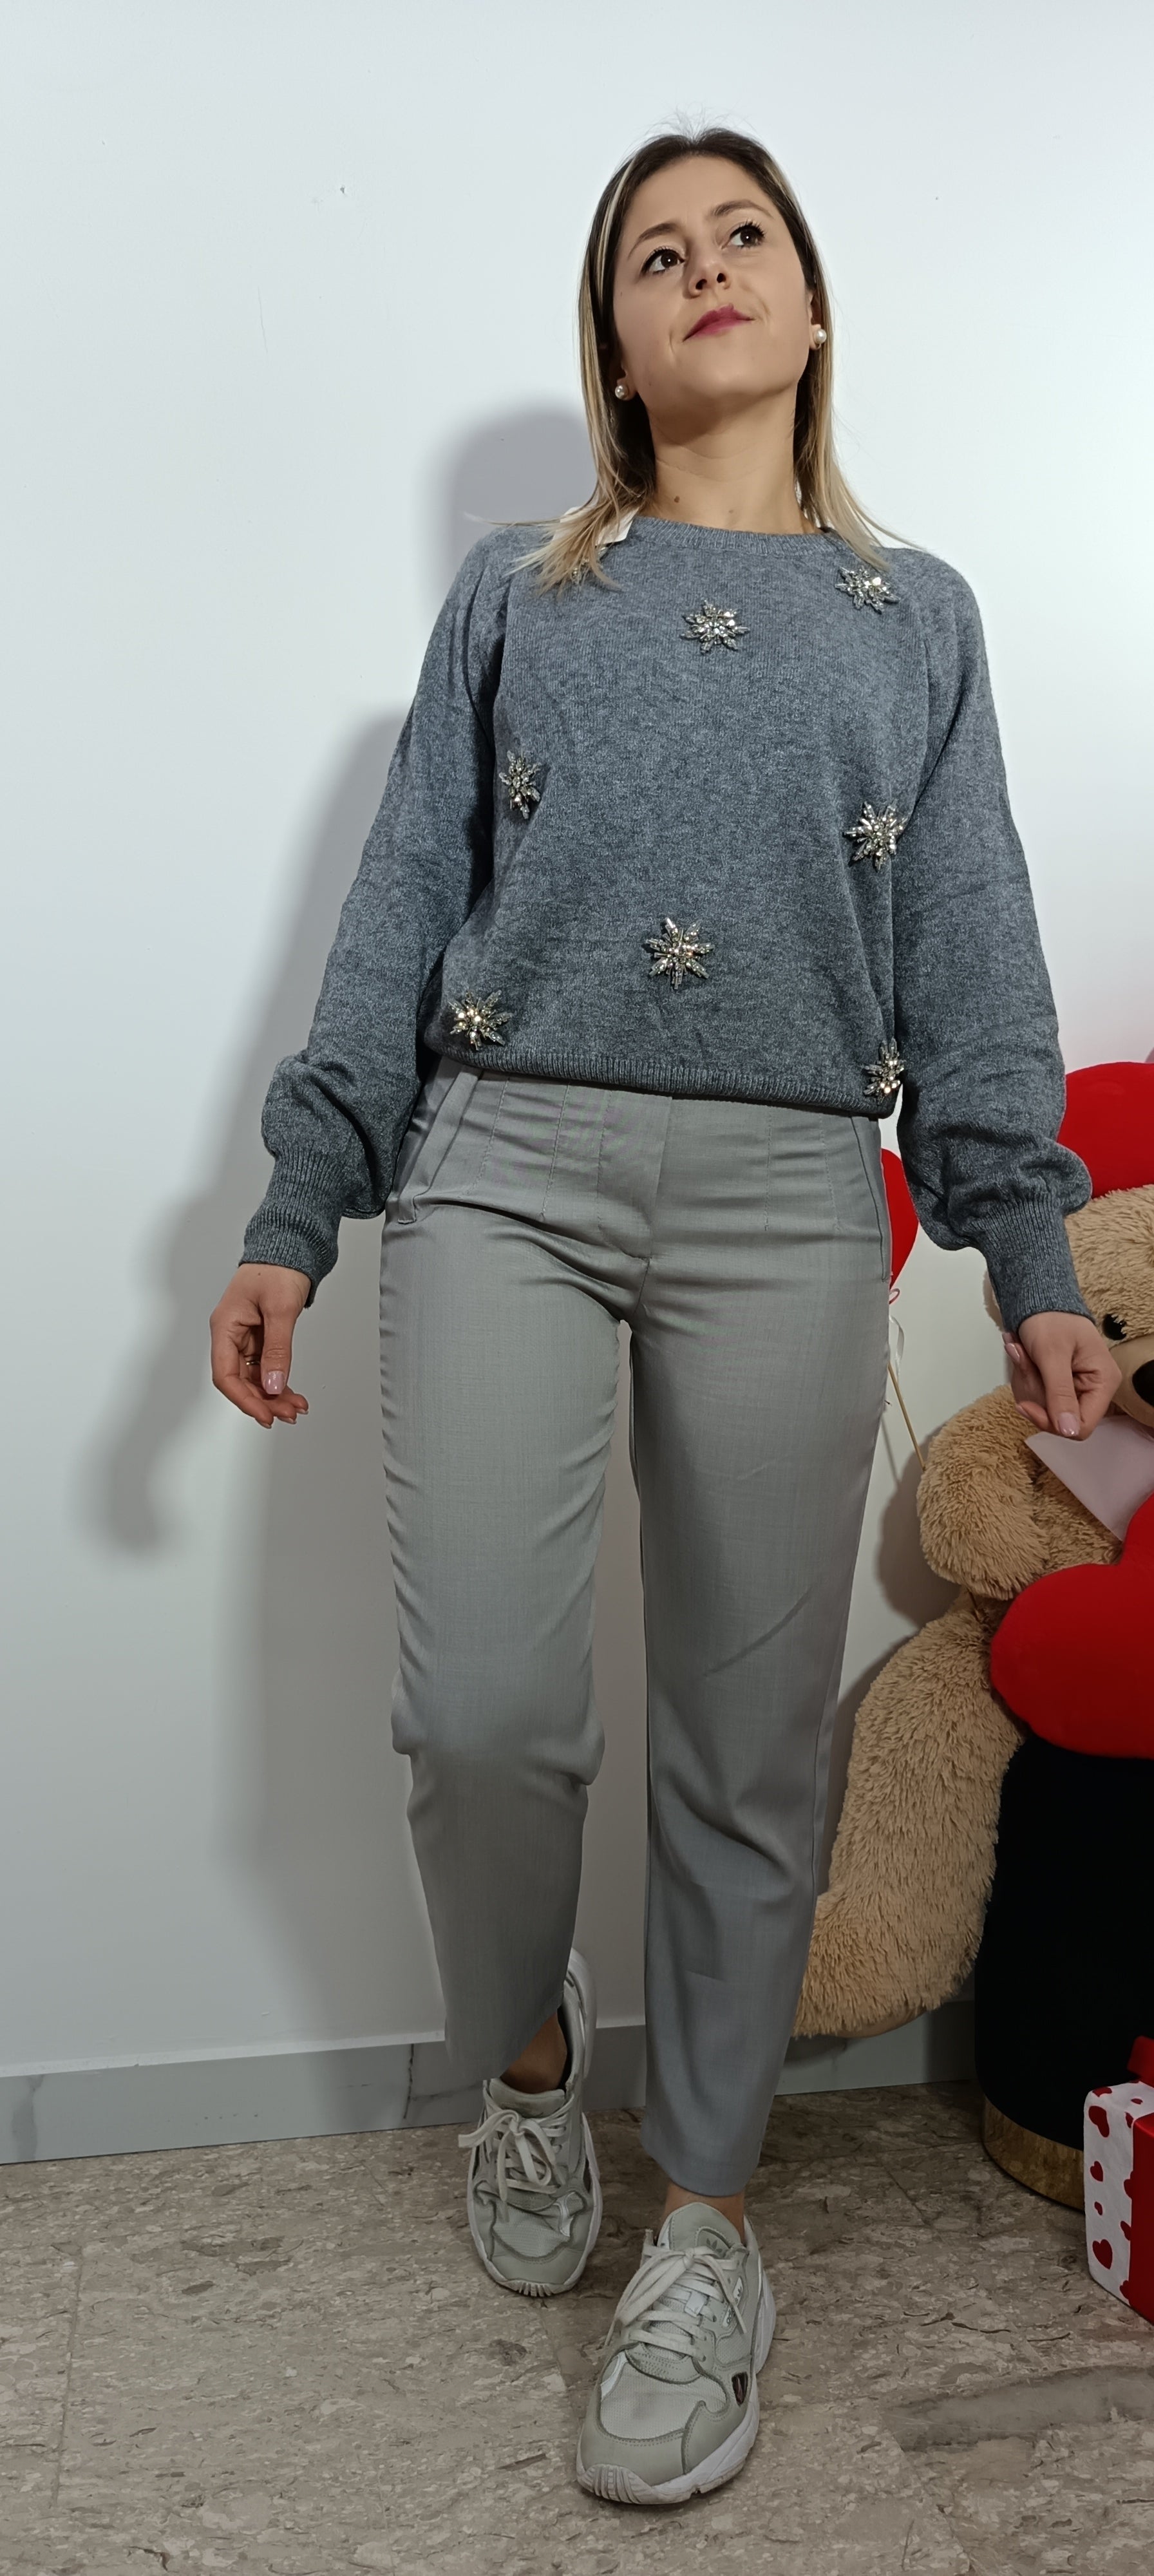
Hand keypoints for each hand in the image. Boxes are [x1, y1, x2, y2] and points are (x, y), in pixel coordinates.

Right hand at [210, 1263, 311, 1427]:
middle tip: (289, 1414)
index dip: (244, 1399)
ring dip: (273, 1395)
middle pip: (240, 1380)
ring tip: (296, 1407)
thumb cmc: (277, 1269)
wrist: (288, 1249)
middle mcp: (231, 1335)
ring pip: (254, 1377)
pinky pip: (265, 1367)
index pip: (225, 1374)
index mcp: (225, 1326)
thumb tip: (273, 1384)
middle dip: (264, 1400)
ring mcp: (245, 1338)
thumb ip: (277, 1349)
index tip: (265, 1414)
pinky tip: (291, 1394)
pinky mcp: (259, 1338)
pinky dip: (278, 1381)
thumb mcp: (280, 1310)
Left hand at [1002, 1311, 1120, 1440]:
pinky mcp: (1059, 1385)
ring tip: (1021, 1353)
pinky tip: (1022, 1357)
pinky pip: (1037, 1397)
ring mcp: (1076, 1388)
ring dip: (1026, 1383)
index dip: (1051, 1422)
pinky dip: (1025, 1379)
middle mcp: (1094, 1389)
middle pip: (1059, 1419)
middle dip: (1035, 1394)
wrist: (1039, 1298)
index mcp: (1103, 1382)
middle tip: (1023, 1361)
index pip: (1081, 1426)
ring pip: (1044, 1409)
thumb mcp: (1052, 1354)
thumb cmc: (1051, 1318)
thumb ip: (1060, 1393)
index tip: (1026, 1405)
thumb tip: (1069, 1431)